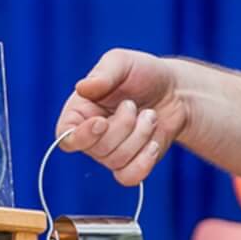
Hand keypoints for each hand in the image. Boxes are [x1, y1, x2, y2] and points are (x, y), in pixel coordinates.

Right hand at [55, 49, 189, 184]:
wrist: (175, 92)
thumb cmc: (144, 73)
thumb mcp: (122, 62)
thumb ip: (103, 73)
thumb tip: (82, 87)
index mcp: (80, 111)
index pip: (65, 136)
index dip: (81, 135)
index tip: (101, 122)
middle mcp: (91, 135)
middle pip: (96, 149)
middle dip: (124, 126)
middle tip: (134, 104)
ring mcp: (110, 153)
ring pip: (116, 161)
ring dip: (140, 136)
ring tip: (149, 115)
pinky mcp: (130, 164)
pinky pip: (129, 177)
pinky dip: (144, 161)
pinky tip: (153, 142)